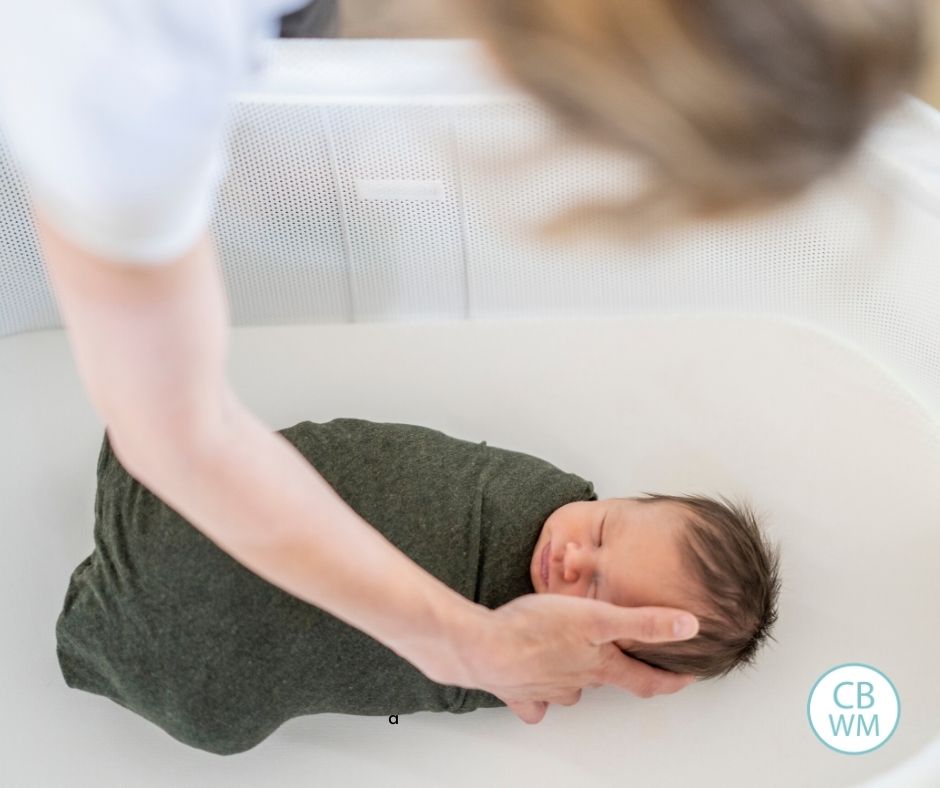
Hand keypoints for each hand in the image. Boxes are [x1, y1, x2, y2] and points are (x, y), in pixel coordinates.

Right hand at [455, 593, 698, 724]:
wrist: (482, 647)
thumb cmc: (535, 628)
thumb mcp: (597, 617)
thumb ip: (644, 622)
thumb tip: (689, 626)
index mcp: (600, 666)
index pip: (646, 681)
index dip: (671, 680)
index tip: (688, 678)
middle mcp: (577, 683)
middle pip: (606, 681)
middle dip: (618, 670)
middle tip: (625, 656)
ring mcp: (547, 690)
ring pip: (571, 688)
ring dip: (577, 676)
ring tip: (576, 657)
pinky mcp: (519, 692)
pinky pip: (535, 700)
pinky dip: (539, 694)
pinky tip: (535, 678)